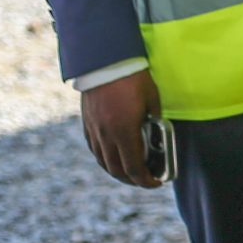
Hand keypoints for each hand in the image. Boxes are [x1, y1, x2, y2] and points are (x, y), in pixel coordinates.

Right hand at [79, 69, 162, 187]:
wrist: (105, 59)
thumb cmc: (133, 77)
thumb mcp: (152, 99)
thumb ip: (154, 119)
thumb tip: (156, 133)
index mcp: (125, 131)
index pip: (134, 167)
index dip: (145, 180)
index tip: (156, 182)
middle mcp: (106, 135)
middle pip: (117, 169)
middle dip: (132, 179)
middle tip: (144, 180)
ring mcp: (94, 130)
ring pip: (103, 161)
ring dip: (117, 171)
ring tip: (130, 172)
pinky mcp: (87, 123)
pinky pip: (95, 149)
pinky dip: (104, 158)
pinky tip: (113, 157)